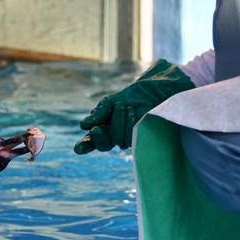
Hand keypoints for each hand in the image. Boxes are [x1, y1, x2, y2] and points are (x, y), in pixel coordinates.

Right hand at [74, 60, 193, 152]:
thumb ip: (100, 112)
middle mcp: (115, 136)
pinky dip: (129, 124)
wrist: (160, 90)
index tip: (78, 149)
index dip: (85, 146)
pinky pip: (131, 138)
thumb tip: (84, 125)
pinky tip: (133, 112)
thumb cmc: (136, 94)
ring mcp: (130, 139)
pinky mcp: (143, 139)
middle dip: (99, 138)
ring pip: (118, 141)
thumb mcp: (113, 100)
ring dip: (118, 122)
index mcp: (105, 127)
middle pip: (103, 145)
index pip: (92, 141)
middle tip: (97, 129)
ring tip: (125, 106)